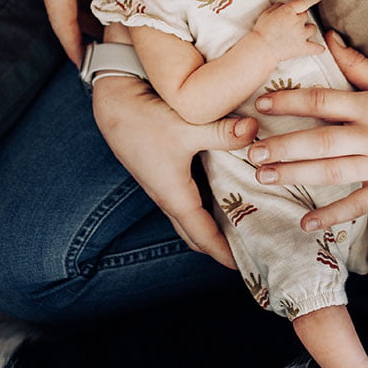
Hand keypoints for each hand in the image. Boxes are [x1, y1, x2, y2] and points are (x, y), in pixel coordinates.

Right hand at [92, 74, 258, 266]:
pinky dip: (207, 206)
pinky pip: (189, 198)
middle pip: (196, 233)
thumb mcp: (187, 126)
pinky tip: (226, 193)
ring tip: (244, 228)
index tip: (247, 268)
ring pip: (192, 216)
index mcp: (174, 196)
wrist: (113, 100)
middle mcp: (168, 195)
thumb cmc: (144, 118)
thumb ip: (222, 132)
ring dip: (214, 226)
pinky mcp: (163, 170)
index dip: (224, 254)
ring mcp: (164, 184)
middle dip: (220, 247)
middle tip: (250, 252)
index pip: (203, 237)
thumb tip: (254, 132)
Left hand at [247, 32, 367, 228]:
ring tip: (264, 176)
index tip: (261, 104)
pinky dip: (332, 215)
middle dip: (282, 146)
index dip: (289, 102)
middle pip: (319, 141)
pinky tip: (305, 222)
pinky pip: (357, 205)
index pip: (322, 101)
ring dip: (295, 175)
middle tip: (251, 151)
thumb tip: (327, 37)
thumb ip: (357, 63)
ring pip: (331, 172)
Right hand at [253, 0, 323, 61]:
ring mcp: (301, 35)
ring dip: (307, 29)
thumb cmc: (262, 30)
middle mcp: (297, 22)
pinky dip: (318, 48)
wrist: (261, 48)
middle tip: (290, 23)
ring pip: (312, 28)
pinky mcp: (302, 48)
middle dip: (300, 18)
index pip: (305, 1)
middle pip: (306, 16)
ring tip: (298, 34)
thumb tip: (285, 6)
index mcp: (288, 11)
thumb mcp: (267, 13)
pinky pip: (316, 47)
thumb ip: (278, 6)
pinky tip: (320, 48)